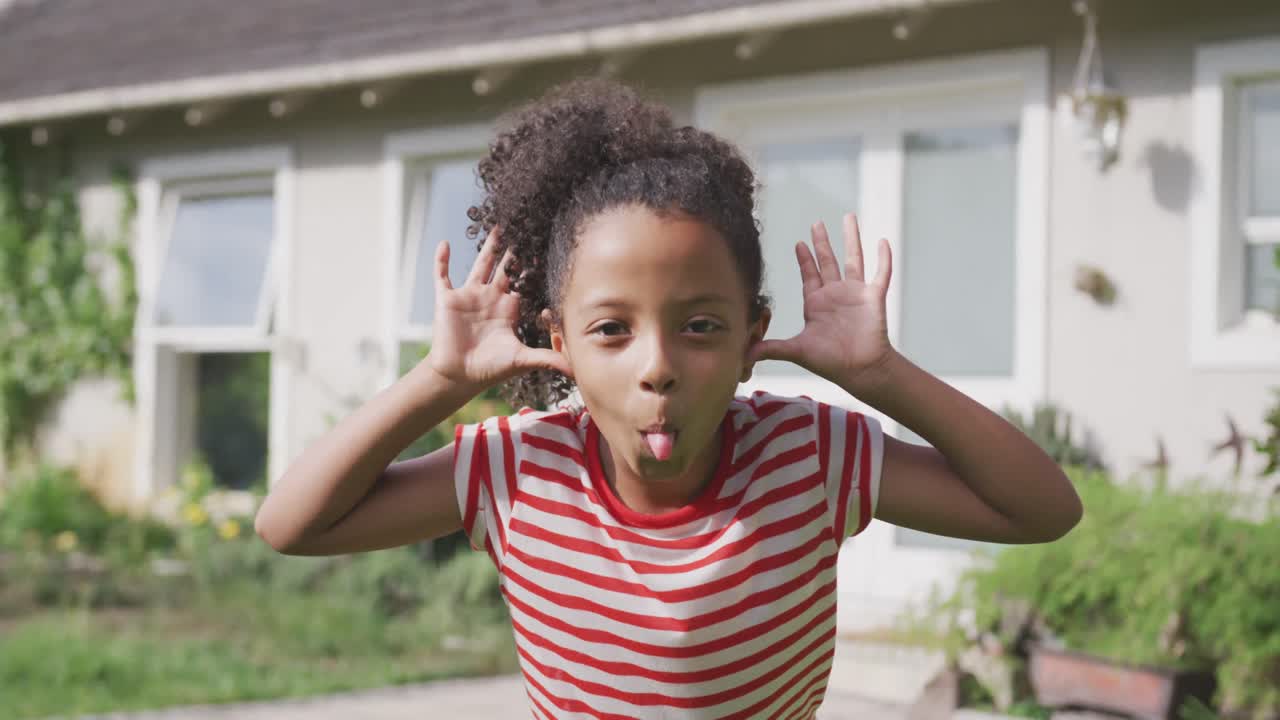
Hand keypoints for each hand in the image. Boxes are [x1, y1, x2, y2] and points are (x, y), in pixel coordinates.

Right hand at [424, 228, 571, 389]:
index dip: (534, 266)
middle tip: (526, 224)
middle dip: (515, 248)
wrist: (459, 376)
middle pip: (505, 266)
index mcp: (509, 309)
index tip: (546, 246)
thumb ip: (548, 359)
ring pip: (480, 264)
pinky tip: (444, 243)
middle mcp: (490, 298)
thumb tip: (577, 370)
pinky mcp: (448, 300)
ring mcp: (469, 296)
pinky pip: (442, 275)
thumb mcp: (522, 360)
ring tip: (497, 225)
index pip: (524, 281)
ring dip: (488, 246)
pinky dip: (441, 260)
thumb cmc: (490, 369)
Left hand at [748, 213, 894, 392]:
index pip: (809, 275)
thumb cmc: (831, 362)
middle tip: (816, 223)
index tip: (799, 243)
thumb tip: (744, 355)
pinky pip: (880, 273)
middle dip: (822, 242)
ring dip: (851, 239)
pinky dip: (883, 258)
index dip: (804, 259)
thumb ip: (771, 349)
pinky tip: (883, 241)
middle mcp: (835, 295)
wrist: (860, 370)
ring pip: (854, 259)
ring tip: (849, 217)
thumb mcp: (796, 351)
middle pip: (828, 261)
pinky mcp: (873, 297)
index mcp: (817, 303)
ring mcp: (855, 294)